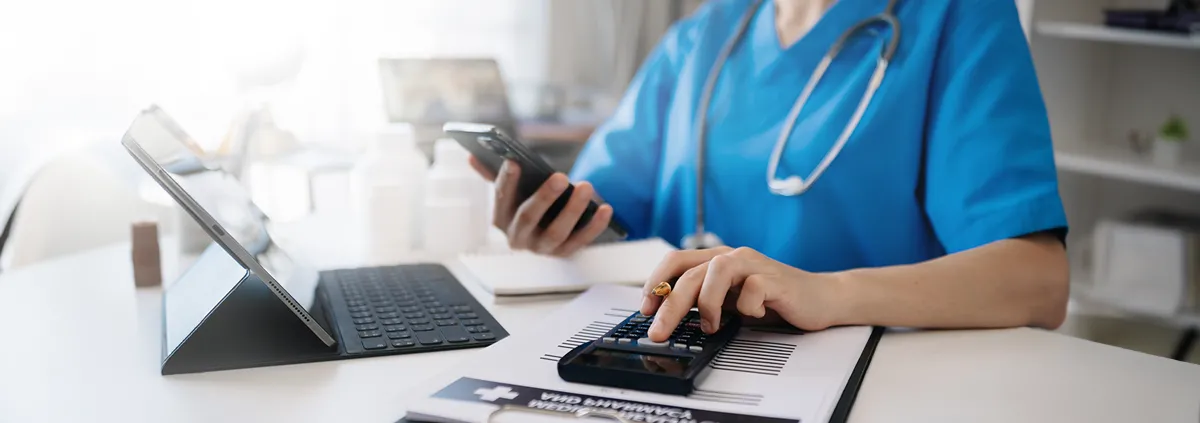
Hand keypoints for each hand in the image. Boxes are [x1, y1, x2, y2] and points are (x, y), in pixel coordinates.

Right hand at [469, 156, 612, 256]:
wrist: (547, 232)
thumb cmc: (527, 204)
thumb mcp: (512, 192)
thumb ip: (494, 174)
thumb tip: (472, 156)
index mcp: (501, 219)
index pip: (500, 199)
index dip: (507, 181)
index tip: (515, 161)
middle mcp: (517, 237)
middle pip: (528, 217)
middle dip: (544, 196)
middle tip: (561, 176)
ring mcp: (541, 249)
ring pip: (556, 232)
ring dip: (572, 209)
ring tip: (586, 187)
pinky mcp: (563, 254)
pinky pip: (580, 242)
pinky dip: (594, 226)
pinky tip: (606, 209)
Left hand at [639, 247, 844, 341]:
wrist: (820, 299)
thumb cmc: (774, 301)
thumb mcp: (730, 302)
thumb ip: (704, 302)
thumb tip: (667, 317)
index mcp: (717, 260)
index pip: (676, 260)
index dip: (655, 281)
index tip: (645, 308)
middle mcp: (733, 257)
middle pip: (690, 272)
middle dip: (669, 305)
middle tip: (659, 331)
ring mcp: (754, 265)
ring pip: (716, 271)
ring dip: (707, 302)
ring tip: (710, 325)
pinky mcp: (775, 278)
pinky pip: (752, 288)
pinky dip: (747, 307)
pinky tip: (754, 316)